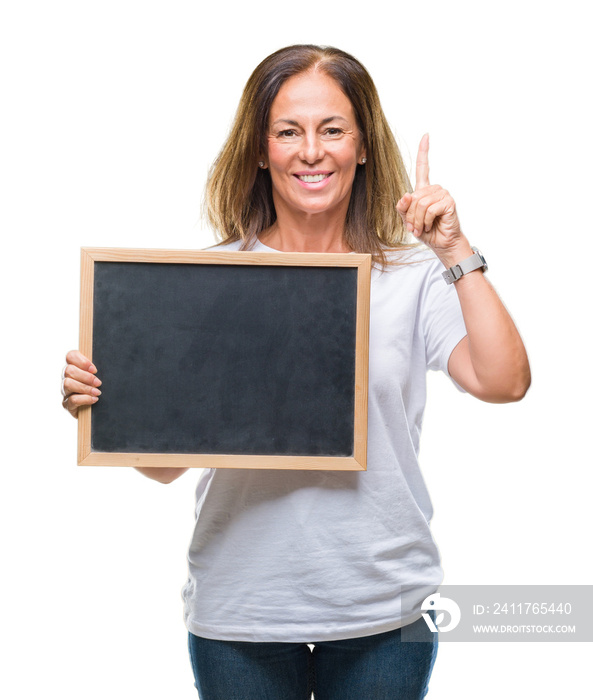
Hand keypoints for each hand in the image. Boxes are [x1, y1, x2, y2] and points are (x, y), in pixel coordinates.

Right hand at [62, 350, 101, 417]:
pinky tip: (94, 400)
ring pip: (68, 384)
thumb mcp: (102, 377)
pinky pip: (72, 400)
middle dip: (85, 376)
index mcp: (76, 368)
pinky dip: (85, 399)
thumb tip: (106, 361)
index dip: (81, 360)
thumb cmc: (103, 390)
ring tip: (97, 392)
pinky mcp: (67, 405)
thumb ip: (98, 370)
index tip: (95, 369)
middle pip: (68, 370)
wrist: (101, 411)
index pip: (71, 356)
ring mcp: (66, 392)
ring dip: (84, 387)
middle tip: (98, 383)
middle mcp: (67, 378)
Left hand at [396, 134, 471, 266]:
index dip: (424, 152)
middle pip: (413, 197)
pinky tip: (431, 226)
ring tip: (423, 228)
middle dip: (410, 216)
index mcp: (424, 191)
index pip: (424, 168)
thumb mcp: (409, 221)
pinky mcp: (449, 202)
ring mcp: (443, 194)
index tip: (426, 136)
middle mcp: (435, 189)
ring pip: (420, 204)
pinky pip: (429, 209)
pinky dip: (426, 221)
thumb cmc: (428, 232)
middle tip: (415, 227)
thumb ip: (403, 208)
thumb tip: (406, 194)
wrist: (442, 244)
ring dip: (418, 220)